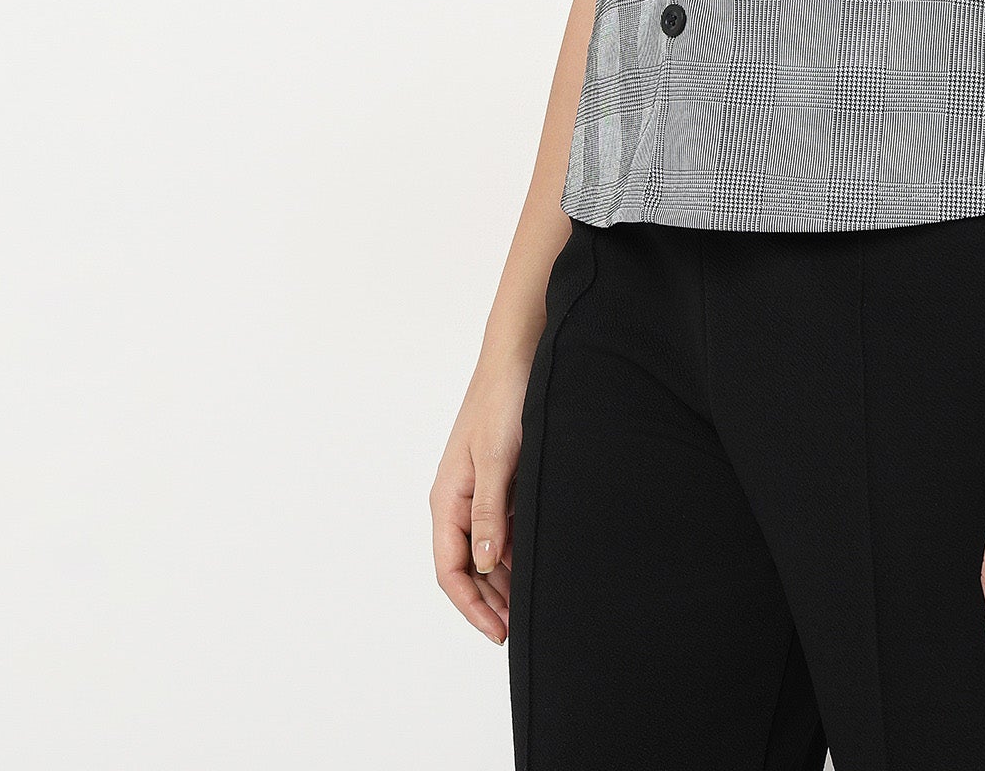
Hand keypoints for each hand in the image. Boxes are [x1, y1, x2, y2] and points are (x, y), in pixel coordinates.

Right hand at [431, 351, 529, 641]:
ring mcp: (480, 488)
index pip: (451, 570)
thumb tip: (481, 565)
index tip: (498, 632)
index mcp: (448, 498)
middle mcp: (459, 498)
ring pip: (486, 549)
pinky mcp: (501, 476)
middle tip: (520, 628)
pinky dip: (515, 549)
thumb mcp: (497, 461)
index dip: (471, 606)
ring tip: (531, 602)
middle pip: (467, 566)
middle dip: (489, 600)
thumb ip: (488, 513)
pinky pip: (502, 525)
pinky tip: (536, 559)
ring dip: (503, 578)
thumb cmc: (504, 400)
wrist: (520, 353)